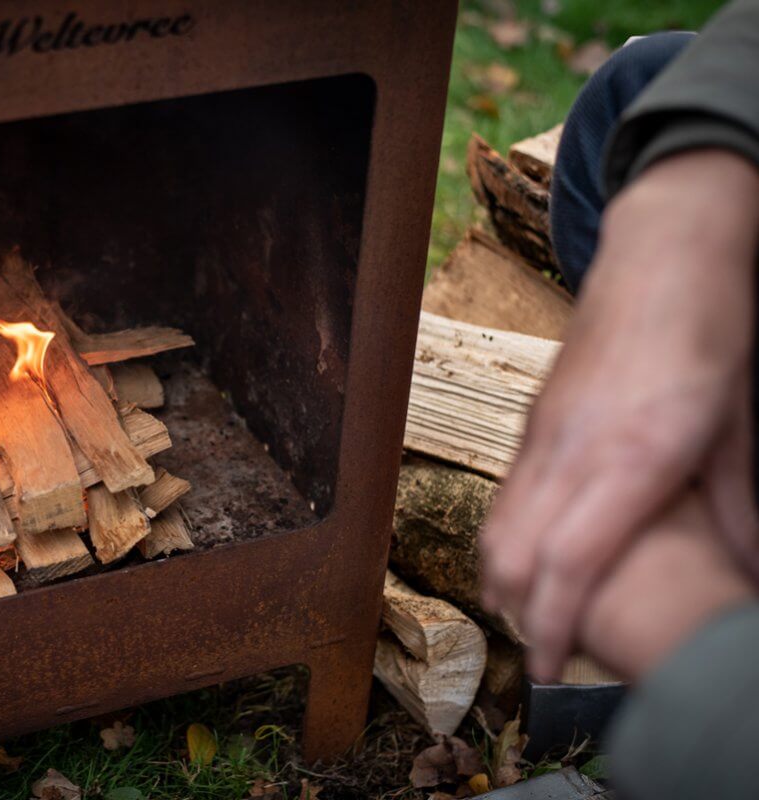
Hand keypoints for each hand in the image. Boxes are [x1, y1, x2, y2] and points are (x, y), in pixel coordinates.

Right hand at [481, 149, 758, 680]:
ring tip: (535, 610)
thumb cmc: (712, 328)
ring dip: (505, 576)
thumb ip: (738, 507)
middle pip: (511, 553)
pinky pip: (506, 492)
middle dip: (517, 613)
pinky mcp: (536, 416)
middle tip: (547, 652)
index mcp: (630, 454)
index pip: (568, 562)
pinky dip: (509, 536)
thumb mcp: (742, 422)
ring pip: (497, 523)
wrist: (664, 246)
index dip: (551, 625)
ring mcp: (544, 429)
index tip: (551, 669)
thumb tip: (745, 574)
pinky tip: (538, 550)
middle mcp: (571, 448)